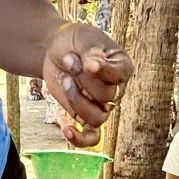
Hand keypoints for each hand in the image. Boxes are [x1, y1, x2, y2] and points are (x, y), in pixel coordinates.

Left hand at [43, 22, 132, 147]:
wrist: (56, 49)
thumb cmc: (75, 41)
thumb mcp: (84, 39)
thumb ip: (91, 52)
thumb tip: (94, 67)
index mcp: (122, 67)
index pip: (119, 76)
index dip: (102, 71)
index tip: (88, 60)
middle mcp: (116, 89)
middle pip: (106, 96)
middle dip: (82, 79)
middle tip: (69, 60)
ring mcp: (101, 105)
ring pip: (98, 118)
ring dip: (76, 100)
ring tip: (64, 79)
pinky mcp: (84, 115)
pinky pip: (91, 137)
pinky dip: (80, 139)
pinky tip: (66, 130)